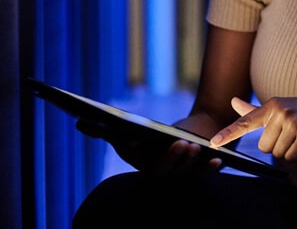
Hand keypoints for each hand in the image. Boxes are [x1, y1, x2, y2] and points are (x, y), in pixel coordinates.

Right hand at [76, 119, 222, 174]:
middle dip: (170, 158)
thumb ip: (108, 131)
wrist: (194, 134)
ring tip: (193, 145)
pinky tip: (217, 160)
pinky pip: (206, 174)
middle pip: (163, 171)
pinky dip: (211, 169)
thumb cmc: (161, 134)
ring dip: (189, 162)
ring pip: (184, 173)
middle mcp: (162, 173)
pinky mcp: (201, 171)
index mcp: (143, 163)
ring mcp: (182, 174)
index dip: (134, 152)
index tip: (132, 141)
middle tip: (178, 143)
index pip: (136, 159)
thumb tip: (79, 123)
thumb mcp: (136, 131)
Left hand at [208, 96, 296, 161]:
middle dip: (279, 146)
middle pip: (264, 147)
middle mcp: (280, 110)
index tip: (212, 143)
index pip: (246, 121)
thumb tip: (233, 102)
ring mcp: (293, 120)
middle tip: (294, 134)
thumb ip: (256, 110)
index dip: (228, 133)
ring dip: (291, 151)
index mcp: (271, 105)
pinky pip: (292, 156)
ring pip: (278, 153)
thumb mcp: (282, 108)